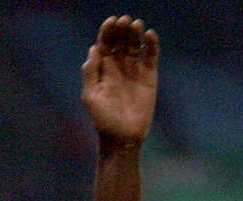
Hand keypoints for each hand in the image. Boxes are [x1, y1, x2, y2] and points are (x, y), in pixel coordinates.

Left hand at [82, 15, 158, 144]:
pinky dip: (152, 44)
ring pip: (136, 43)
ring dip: (135, 32)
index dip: (108, 30)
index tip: (112, 22)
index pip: (105, 42)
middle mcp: (119, 65)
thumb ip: (90, 72)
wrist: (123, 138)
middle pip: (121, 39)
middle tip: (125, 21)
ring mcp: (134, 69)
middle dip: (122, 28)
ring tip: (136, 25)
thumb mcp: (90, 96)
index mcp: (103, 68)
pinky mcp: (149, 75)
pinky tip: (150, 35)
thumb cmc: (103, 120)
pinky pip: (151, 55)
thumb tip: (94, 48)